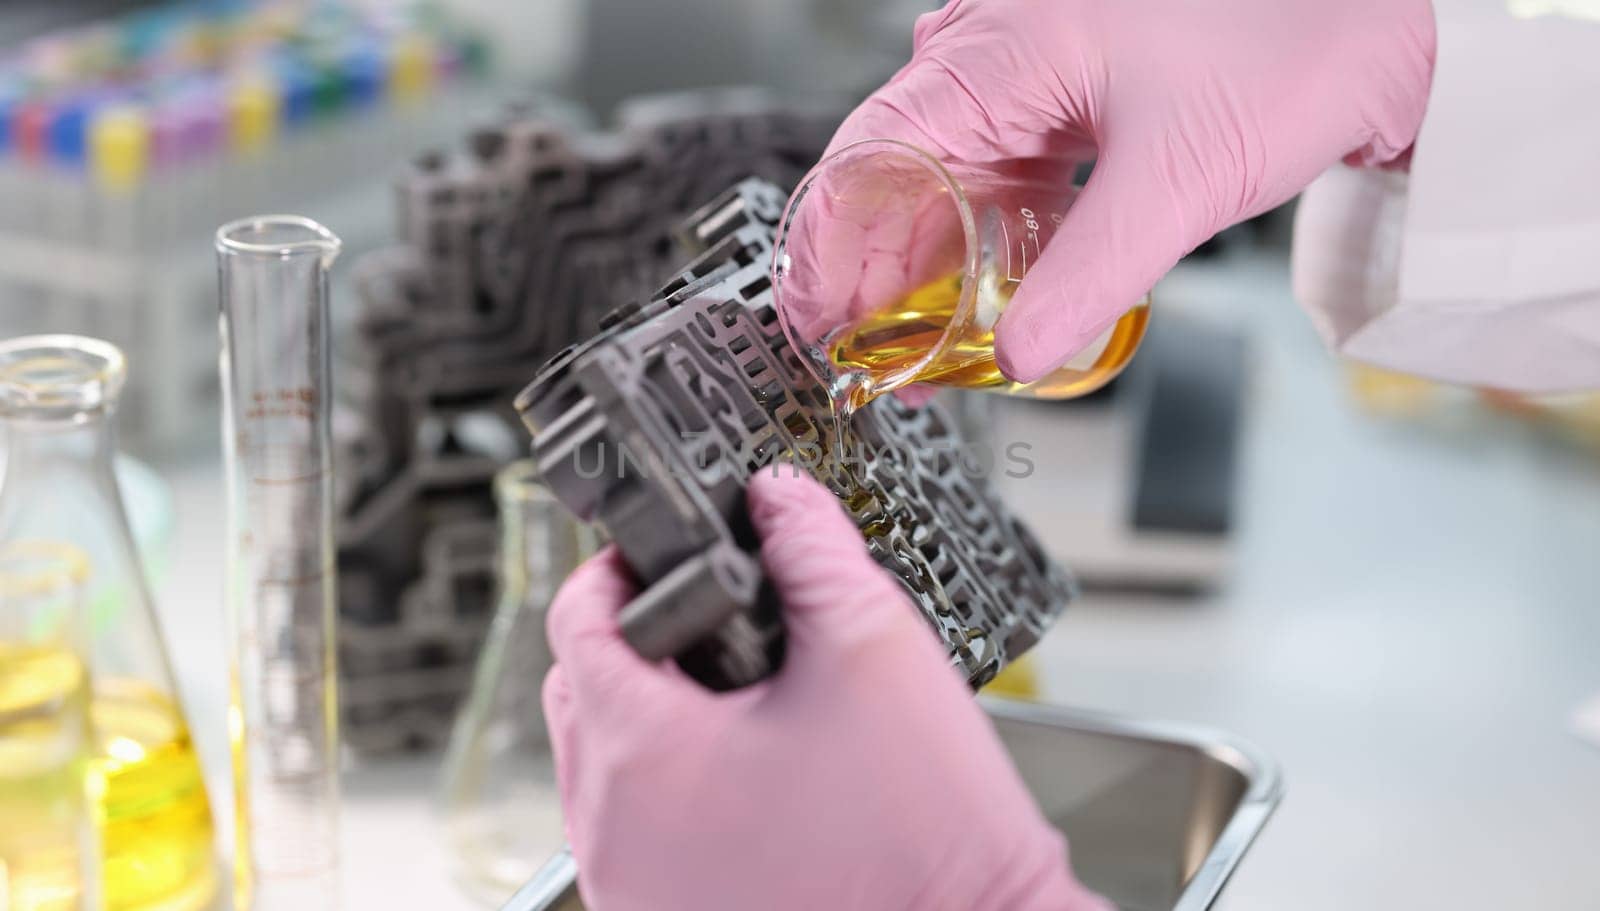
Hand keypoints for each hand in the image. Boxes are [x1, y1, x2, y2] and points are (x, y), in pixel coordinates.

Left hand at [542, 470, 1108, 910]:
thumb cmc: (928, 832)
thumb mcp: (872, 648)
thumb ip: (812, 549)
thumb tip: (779, 498)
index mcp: (642, 754)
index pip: (575, 622)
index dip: (616, 569)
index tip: (661, 554)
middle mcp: (614, 833)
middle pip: (580, 693)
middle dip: (633, 640)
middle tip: (711, 619)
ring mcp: (633, 890)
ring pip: (603, 769)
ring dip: (649, 718)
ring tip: (740, 699)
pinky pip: (635, 834)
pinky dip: (668, 791)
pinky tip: (748, 773)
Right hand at [826, 0, 1435, 382]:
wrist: (1383, 17)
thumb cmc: (1292, 46)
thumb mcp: (1176, 182)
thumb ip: (1085, 279)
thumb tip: (1016, 357)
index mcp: (1001, 44)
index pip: (873, 153)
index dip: (833, 248)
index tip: (820, 322)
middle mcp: (999, 43)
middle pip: (899, 169)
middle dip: (877, 269)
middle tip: (870, 355)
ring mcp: (1031, 65)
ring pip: (946, 174)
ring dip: (930, 260)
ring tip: (920, 341)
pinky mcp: (1069, 93)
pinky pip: (999, 168)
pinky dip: (984, 234)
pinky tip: (984, 289)